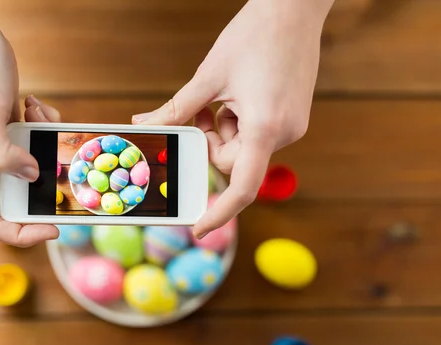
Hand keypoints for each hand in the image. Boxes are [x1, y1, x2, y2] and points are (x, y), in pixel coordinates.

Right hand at [0, 28, 59, 245]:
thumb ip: (0, 154)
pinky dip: (46, 129)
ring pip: (33, 171)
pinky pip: (37, 146)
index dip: (21, 234)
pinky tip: (37, 107)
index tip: (53, 227)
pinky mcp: (12, 135)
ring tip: (41, 118)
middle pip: (18, 200)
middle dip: (44, 184)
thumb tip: (29, 176)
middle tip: (59, 162)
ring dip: (47, 149)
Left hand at [132, 0, 333, 237]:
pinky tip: (237, 93)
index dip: (220, 212)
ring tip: (222, 94)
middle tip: (203, 110)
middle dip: (210, 142)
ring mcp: (292, 126)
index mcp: (265, 127)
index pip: (243, 187)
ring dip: (223, 128)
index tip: (199, 227)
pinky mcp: (292, 117)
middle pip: (234, 161)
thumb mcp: (208, 76)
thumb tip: (146, 125)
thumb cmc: (254, 36)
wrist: (294, 8)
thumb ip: (177, 110)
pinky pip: (255, 133)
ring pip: (242, 146)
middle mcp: (285, 133)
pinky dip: (238, 122)